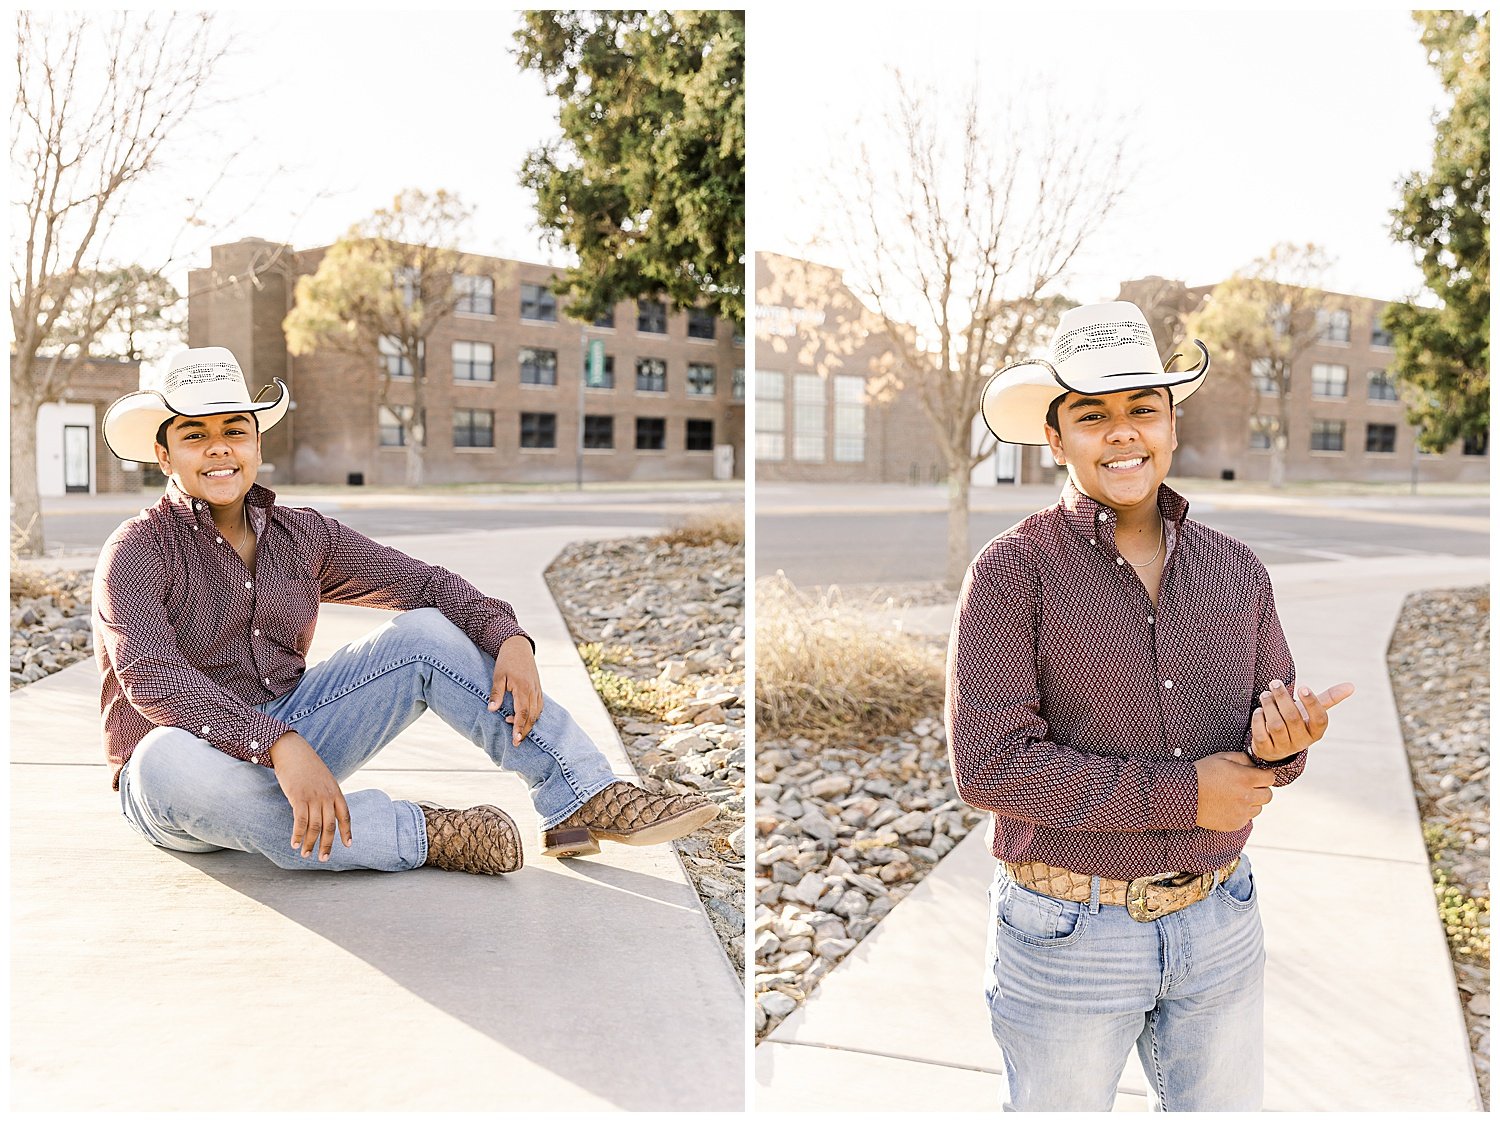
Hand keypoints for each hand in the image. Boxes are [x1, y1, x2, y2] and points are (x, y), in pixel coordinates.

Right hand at [269, 731, 351, 860]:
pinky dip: (297, 835)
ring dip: (310, 843)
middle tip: (324, 859)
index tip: (348, 845)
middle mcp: (327, 797)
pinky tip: (294, 844)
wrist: (294, 752)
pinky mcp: (298, 798)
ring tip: (306, 854)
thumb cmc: (308, 767)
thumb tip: (326, 811)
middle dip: (327, 845)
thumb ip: (327, 795)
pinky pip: (300, 821)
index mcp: (336, 792)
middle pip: (330, 826)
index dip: (346, 832)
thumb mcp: (324, 780)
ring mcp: (313, 798)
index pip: (345, 816)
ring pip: (315, 827)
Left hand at [491, 634, 542, 744]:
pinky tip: (526, 720)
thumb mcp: (498, 676)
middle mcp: (533, 690)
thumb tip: (491, 710)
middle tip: (517, 743)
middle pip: (532, 716)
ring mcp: (538, 689)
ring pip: (538, 712)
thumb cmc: (506, 661)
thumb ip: (496, 693)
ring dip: (530, 724)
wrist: (518, 646)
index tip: (516, 740)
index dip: (520, 727)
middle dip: (525, 730)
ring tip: (519, 733)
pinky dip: (534, 715)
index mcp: (523, 688)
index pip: (523, 713)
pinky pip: (540, 706)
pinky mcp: (539, 688)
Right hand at [1194, 751, 1274, 831]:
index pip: (1270, 778)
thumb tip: (1256, 764)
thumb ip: (1243, 758)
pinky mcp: (1235, 823)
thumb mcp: (1221, 758)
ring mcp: (1242, 812)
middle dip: (1260, 789)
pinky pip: (1247, 818)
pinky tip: (1227, 805)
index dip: (1264, 775)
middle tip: (1245, 787)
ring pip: (1259, 808)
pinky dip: (1241, 812)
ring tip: (1234, 797)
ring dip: (1251, 802)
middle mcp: (1247, 796)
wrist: (1183, 794)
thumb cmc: (1202, 773)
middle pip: (1268, 795)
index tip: (1256, 776)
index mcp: (1246, 778)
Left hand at [1251, 679, 1355, 763]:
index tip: (1303, 687)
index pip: (1320, 719)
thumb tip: (1351, 686)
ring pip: (1276, 725)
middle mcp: (1301, 742)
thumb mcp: (1310, 713)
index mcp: (1315, 732)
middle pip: (1293, 719)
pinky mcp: (1265, 750)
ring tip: (1265, 694)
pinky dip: (1258, 719)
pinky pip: (1261, 733)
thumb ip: (1328, 699)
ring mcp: (1283, 747)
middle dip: (1283, 698)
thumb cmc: (1296, 723)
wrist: (1274, 746)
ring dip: (1269, 706)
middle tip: (1275, 683)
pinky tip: (1259, 710)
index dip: (1312, 703)